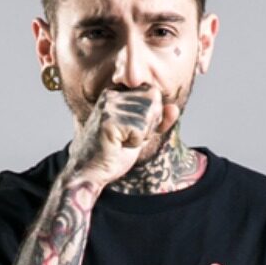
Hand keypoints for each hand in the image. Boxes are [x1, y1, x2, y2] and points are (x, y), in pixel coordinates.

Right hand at [65, 82, 179, 187]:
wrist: (91, 172)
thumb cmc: (114, 153)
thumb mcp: (142, 132)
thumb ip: (158, 119)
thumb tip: (174, 108)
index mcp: (117, 92)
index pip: (153, 93)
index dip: (150, 116)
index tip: (131, 129)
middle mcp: (112, 94)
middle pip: (153, 100)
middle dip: (148, 124)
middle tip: (127, 137)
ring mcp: (109, 106)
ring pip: (148, 115)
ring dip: (141, 134)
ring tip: (122, 141)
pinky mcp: (109, 120)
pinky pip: (140, 129)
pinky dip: (135, 142)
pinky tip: (119, 145)